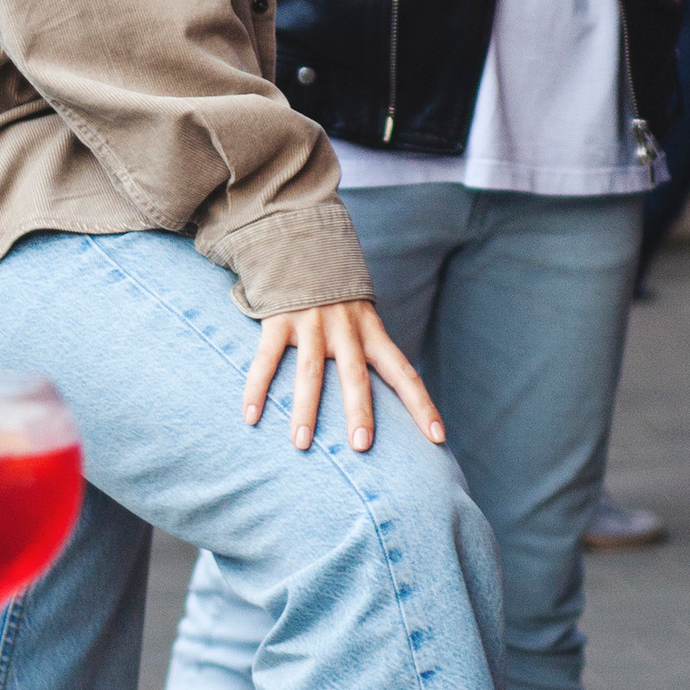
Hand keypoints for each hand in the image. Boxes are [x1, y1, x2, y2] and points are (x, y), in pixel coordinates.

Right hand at [243, 300, 445, 455]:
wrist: (304, 243)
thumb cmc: (338, 298)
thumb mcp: (363, 320)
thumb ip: (371, 354)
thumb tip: (389, 404)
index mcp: (372, 332)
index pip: (404, 372)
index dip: (422, 405)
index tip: (439, 439)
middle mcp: (345, 328)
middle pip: (355, 374)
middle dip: (360, 411)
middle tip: (361, 446)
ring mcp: (311, 322)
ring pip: (310, 370)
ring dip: (305, 409)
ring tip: (301, 444)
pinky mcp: (279, 318)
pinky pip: (266, 358)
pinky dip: (257, 388)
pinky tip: (251, 417)